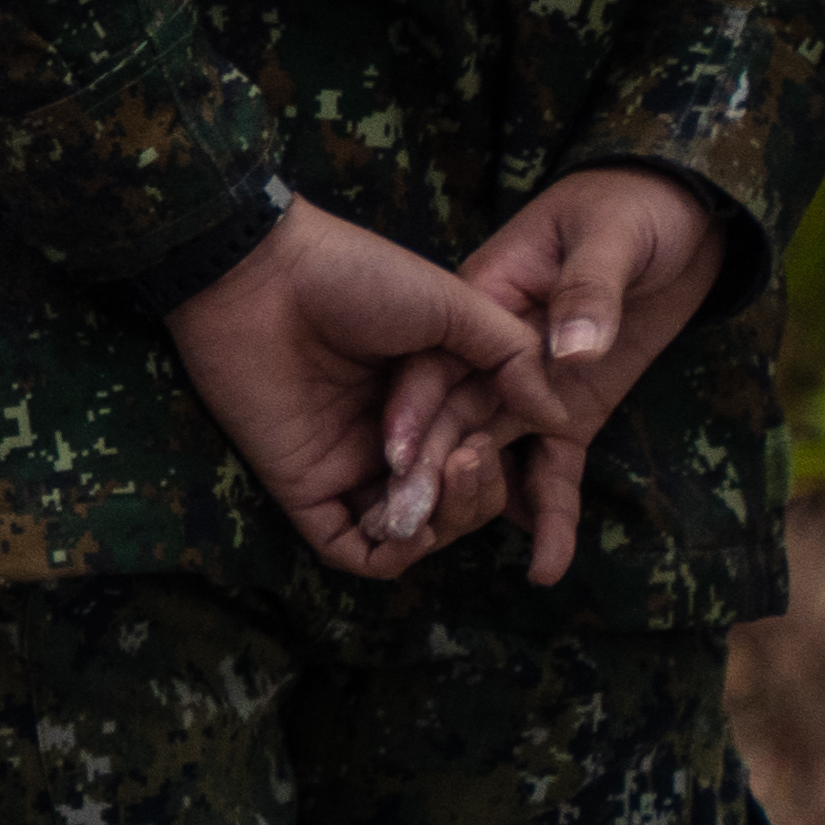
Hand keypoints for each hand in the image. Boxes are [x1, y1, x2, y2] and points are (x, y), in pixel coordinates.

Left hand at [164, 193, 566, 577]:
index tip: (524, 443)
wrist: (262, 273)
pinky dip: (390, 550)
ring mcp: (348, 466)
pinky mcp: (303, 487)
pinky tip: (406, 520)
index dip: (511, 468)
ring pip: (415, 535)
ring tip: (444, 470)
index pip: (485, 462)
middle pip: (457, 505)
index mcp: (430, 402)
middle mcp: (393, 441)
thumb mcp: (456, 306)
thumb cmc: (354, 275)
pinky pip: (354, 551)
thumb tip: (562, 418)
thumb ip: (513, 360)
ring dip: (445, 520)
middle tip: (467, 454)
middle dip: (479, 495)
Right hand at [445, 165, 726, 586]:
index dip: (414, 408)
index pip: (437, 360)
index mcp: (484, 296)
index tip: (395, 456)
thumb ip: (589, 291)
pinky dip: (549, 513)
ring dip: (478, 503)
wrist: (679, 213)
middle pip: (453, 416)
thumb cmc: (633, 207)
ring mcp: (532, 386)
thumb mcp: (611, 236)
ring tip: (453, 551)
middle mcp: (494, 352)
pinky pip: (554, 468)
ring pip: (493, 452)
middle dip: (429, 470)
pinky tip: (546, 566)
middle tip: (404, 525)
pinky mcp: (572, 411)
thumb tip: (569, 350)